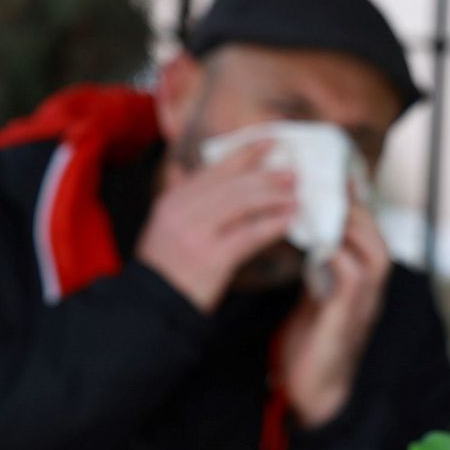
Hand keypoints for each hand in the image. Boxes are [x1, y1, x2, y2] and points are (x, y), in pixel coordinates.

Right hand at [135, 141, 297, 312]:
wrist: (153, 306)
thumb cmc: (164, 268)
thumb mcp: (162, 226)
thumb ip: (176, 194)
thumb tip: (183, 167)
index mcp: (171, 201)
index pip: (213, 170)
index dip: (244, 154)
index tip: (270, 142)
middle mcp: (181, 212)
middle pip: (231, 184)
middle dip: (266, 175)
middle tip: (292, 173)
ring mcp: (196, 234)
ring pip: (242, 204)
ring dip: (273, 197)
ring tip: (295, 195)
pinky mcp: (212, 259)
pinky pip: (249, 235)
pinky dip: (272, 225)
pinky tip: (289, 220)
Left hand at [278, 199, 392, 427]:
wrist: (312, 392)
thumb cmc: (311, 343)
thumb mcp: (316, 293)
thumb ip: (318, 264)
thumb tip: (300, 227)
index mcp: (362, 282)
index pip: (366, 232)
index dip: (351, 202)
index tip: (328, 174)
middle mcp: (371, 290)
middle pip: (376, 235)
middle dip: (351, 206)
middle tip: (320, 181)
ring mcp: (365, 304)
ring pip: (372, 253)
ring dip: (347, 227)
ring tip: (318, 205)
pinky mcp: (348, 318)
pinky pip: (350, 277)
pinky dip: (334, 255)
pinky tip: (309, 242)